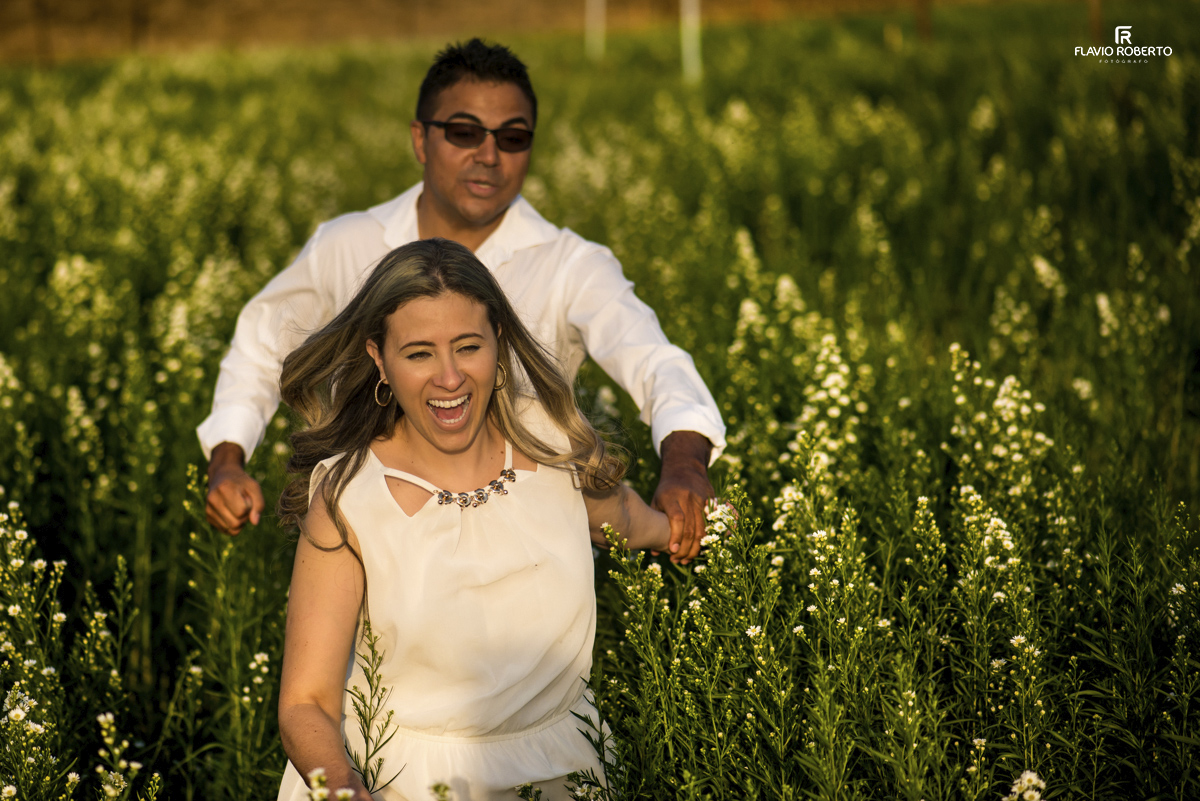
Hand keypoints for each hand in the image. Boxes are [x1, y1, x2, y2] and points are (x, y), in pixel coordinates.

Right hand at [206, 442, 264, 535]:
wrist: (223, 476)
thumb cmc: (242, 482)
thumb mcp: (254, 487)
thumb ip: (259, 504)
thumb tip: (254, 522)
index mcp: (224, 489)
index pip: (241, 511)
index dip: (249, 506)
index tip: (246, 497)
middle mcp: (213, 500)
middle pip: (236, 523)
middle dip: (245, 517)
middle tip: (244, 504)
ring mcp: (208, 509)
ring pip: (231, 529)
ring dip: (240, 522)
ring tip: (238, 508)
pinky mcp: (208, 517)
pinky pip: (226, 530)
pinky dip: (234, 525)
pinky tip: (232, 512)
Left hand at [651, 431, 712, 564]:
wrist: (684, 467)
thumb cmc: (666, 489)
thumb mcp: (656, 502)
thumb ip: (655, 525)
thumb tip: (654, 552)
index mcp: (671, 497)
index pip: (677, 519)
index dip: (676, 536)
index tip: (672, 552)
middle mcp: (687, 498)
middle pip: (691, 527)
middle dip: (686, 548)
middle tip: (679, 561)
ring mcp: (701, 498)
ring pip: (703, 528)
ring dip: (697, 547)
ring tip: (688, 559)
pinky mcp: (711, 500)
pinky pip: (713, 522)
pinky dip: (710, 536)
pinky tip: (705, 548)